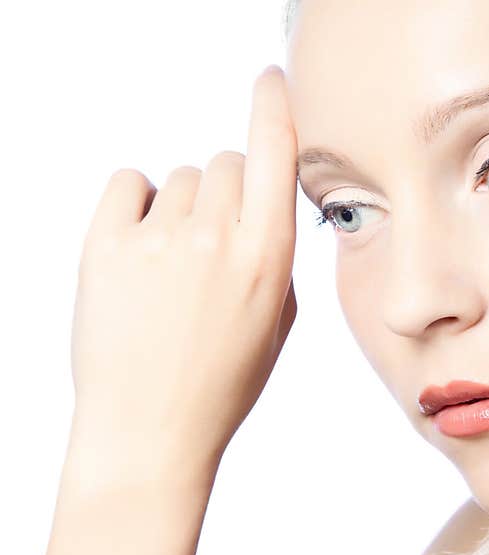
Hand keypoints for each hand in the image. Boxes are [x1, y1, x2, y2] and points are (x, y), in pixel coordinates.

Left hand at [70, 65, 297, 476]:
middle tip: (211, 244)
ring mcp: (158, 239)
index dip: (274, 107)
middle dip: (225, 191)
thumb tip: (257, 209)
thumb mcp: (276, 324)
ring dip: (180, 208)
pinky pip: (127, 184)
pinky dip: (136, 204)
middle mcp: (216, 237)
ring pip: (178, 179)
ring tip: (171, 267)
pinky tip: (140, 247)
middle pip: (223, 163)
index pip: (274, 151)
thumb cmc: (220, 384)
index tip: (270, 81)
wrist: (149, 431)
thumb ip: (274, 256)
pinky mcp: (104, 245)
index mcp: (268, 258)